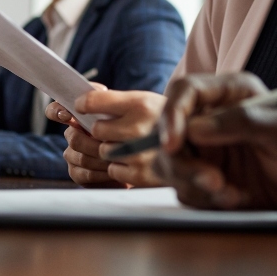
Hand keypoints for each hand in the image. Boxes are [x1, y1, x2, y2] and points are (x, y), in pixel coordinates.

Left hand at [46, 86, 165, 186]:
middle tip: (112, 130)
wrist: (196, 144)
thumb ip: (115, 101)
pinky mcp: (140, 175)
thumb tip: (79, 103)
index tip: (80, 106)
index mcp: (141, 104)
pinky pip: (113, 170)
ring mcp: (139, 153)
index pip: (93, 101)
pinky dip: (120, 166)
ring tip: (128, 144)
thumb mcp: (146, 101)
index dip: (83, 104)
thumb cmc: (163, 121)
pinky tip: (136, 159)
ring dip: (110, 149)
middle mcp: (140, 128)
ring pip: (103, 151)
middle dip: (101, 131)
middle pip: (96, 130)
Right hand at [154, 73, 276, 210]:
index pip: (186, 90)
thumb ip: (242, 121)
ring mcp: (205, 149)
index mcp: (230, 93)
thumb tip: (195, 128)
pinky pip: (184, 188)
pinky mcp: (203, 177)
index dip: (172, 114)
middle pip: (169, 131)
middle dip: (184, 162)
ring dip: (194, 183)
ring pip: (170, 163)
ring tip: (231, 193)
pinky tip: (235, 198)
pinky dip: (204, 198)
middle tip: (213, 181)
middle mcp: (212, 117)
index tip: (173, 144)